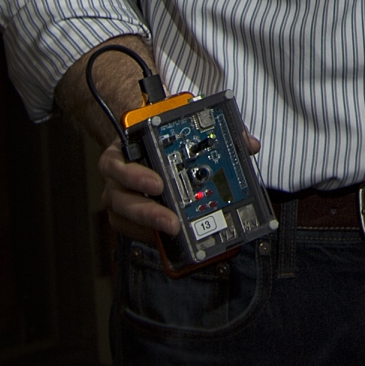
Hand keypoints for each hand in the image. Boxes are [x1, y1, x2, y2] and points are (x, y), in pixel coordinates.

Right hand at [101, 129, 261, 245]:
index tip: (159, 184)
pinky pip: (131, 230)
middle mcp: (117, 174)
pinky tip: (170, 238)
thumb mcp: (184, 127)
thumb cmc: (164, 135)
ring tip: (175, 230)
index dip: (134, 175)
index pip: (116, 161)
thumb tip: (249, 144)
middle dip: (147, 211)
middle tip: (172, 220)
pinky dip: (149, 234)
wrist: (144, 142)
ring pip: (123, 216)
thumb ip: (218, 132)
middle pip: (119, 197)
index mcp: (125, 148)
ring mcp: (118, 196)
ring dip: (149, 226)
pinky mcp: (125, 215)